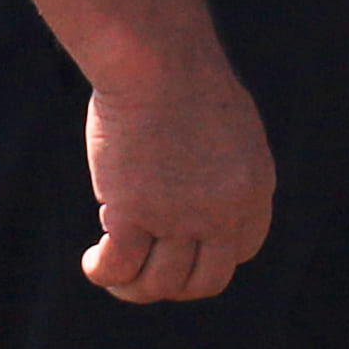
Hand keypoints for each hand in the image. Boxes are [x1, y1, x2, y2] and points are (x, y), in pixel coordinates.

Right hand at [79, 41, 274, 302]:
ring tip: (111, 266)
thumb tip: (196, 207)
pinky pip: (119, 269)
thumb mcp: (230, 133)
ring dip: (132, 285)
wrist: (158, 63)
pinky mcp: (135, 213)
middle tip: (144, 267)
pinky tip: (92, 259)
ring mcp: (181, 216)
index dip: (207, 257)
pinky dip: (102, 272)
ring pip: (159, 284)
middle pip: (205, 281)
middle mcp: (224, 211)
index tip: (179, 246)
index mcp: (255, 188)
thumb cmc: (185, 85)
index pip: (241, 251)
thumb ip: (222, 174)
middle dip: (173, 283)